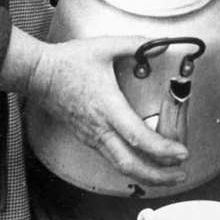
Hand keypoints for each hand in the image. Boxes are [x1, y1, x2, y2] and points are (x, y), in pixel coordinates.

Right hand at [24, 34, 189, 186]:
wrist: (38, 74)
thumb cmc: (67, 63)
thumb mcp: (105, 46)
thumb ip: (135, 44)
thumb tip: (159, 44)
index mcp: (107, 107)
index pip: (137, 137)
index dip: (161, 149)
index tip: (181, 152)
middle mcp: (99, 128)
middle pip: (130, 164)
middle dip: (158, 175)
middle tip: (180, 175)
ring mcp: (92, 136)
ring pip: (120, 165)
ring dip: (146, 174)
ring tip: (168, 174)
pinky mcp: (88, 138)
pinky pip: (112, 158)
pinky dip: (132, 166)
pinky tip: (145, 163)